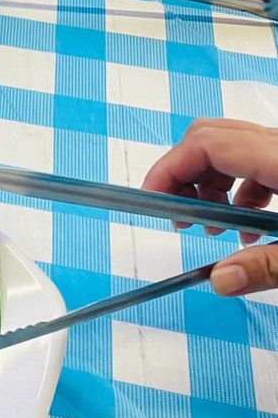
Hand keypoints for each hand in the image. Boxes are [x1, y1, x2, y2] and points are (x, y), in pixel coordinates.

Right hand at [142, 119, 277, 295]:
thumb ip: (265, 266)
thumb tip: (220, 280)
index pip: (206, 144)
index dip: (169, 169)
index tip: (151, 202)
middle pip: (210, 137)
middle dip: (182, 175)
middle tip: (178, 217)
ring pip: (230, 147)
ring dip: (209, 183)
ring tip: (214, 226)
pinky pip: (252, 158)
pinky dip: (236, 187)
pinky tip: (246, 222)